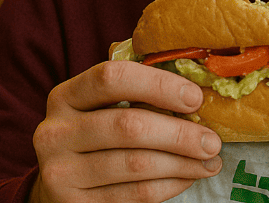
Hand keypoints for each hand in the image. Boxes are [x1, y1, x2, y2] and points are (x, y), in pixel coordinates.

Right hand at [31, 60, 222, 202]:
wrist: (59, 186)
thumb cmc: (94, 138)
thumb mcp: (100, 109)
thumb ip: (137, 96)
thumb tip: (198, 96)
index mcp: (65, 96)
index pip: (113, 78)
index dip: (159, 84)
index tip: (195, 98)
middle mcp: (55, 132)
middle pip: (128, 125)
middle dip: (179, 133)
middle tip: (212, 140)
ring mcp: (60, 172)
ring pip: (135, 164)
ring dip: (181, 163)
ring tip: (209, 161)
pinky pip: (134, 194)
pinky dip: (169, 185)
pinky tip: (187, 177)